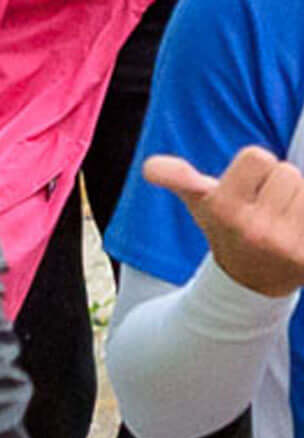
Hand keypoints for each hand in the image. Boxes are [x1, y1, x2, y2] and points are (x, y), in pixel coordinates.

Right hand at [143, 144, 303, 296]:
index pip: (259, 156)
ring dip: (301, 201)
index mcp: (225, 208)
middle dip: (282, 184)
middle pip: (289, 173)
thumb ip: (175, 177)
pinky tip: (297, 232)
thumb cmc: (224, 227)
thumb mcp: (196, 202)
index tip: (249, 185)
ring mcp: (286, 247)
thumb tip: (149, 169)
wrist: (250, 281)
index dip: (256, 167)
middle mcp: (256, 229)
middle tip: (268, 204)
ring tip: (285, 218)